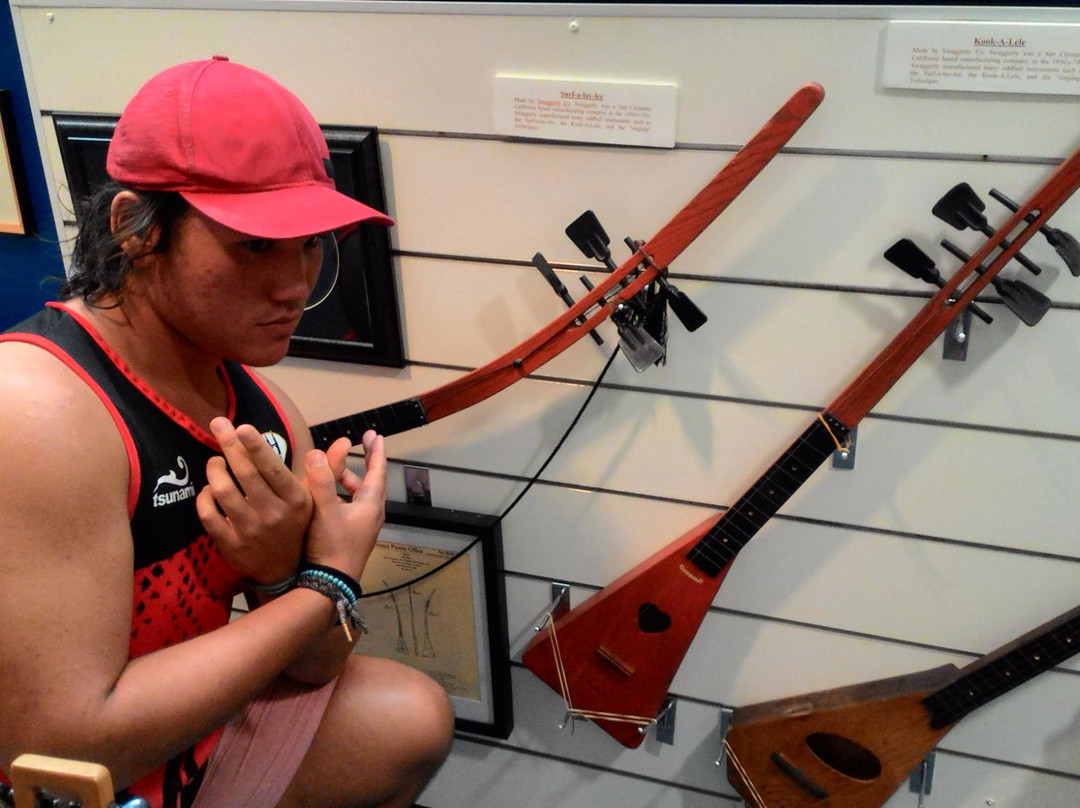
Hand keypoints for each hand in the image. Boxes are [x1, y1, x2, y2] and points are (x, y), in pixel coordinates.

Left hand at [196, 417, 313, 582]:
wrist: (286, 573)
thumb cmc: (299, 526)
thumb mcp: (316, 499)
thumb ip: (327, 468)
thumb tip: (344, 441)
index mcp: (295, 500)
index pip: (272, 468)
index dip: (256, 446)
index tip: (241, 427)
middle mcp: (273, 514)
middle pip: (245, 474)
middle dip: (229, 445)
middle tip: (218, 424)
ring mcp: (250, 531)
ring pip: (223, 491)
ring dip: (215, 469)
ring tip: (216, 461)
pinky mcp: (230, 544)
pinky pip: (208, 514)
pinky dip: (205, 497)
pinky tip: (210, 489)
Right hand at [304, 430, 386, 581]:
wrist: (331, 584)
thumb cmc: (332, 548)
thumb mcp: (324, 511)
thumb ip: (321, 481)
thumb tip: (316, 453)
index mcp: (371, 504)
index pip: (378, 471)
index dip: (376, 451)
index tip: (374, 434)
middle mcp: (372, 514)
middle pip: (369, 482)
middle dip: (361, 463)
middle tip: (354, 448)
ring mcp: (364, 526)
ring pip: (358, 496)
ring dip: (346, 481)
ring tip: (330, 472)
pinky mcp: (354, 536)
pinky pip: (351, 508)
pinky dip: (341, 497)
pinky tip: (325, 500)